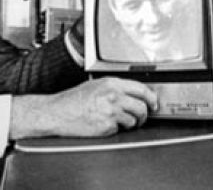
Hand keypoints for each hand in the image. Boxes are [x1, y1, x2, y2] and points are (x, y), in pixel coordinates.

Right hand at [9, 78, 158, 138]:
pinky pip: (120, 129)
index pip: (141, 89)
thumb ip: (115, 88)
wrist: (58, 112)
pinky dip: (117, 129)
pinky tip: (106, 125)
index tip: (154, 103)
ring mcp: (111, 111)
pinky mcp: (107, 126)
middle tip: (141, 117)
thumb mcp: (96, 85)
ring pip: (134, 119)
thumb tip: (134, 95)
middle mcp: (114, 96)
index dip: (151, 97)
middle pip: (142, 106)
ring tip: (121, 122)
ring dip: (131, 123)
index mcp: (112, 83)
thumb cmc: (73, 100)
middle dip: (144, 114)